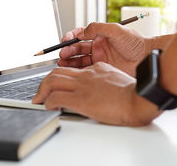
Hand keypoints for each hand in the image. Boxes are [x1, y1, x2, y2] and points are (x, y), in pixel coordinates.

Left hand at [32, 62, 160, 125]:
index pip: (72, 70)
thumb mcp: (117, 79)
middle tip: (41, 91)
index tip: (56, 85)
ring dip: (41, 90)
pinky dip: (47, 102)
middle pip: (57, 71)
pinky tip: (47, 107)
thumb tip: (101, 90)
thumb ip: (105, 80)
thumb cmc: (133, 94)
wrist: (138, 99)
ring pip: (52, 80)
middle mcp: (86, 75)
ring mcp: (82, 86)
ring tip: (39, 99)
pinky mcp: (80, 99)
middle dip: (45, 81)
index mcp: (96, 69)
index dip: (60, 77)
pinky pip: (56, 97)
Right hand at [58, 22, 147, 75]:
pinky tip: (72, 70)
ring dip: (70, 60)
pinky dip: (78, 70)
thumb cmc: (136, 42)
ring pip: (80, 59)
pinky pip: (87, 69)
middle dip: (68, 50)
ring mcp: (100, 58)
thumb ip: (98, 28)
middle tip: (63, 53)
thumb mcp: (116, 30)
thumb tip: (83, 31)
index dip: (72, 37)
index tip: (65, 40)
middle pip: (78, 47)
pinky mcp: (103, 69)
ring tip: (62, 62)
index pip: (81, 34)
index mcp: (101, 35)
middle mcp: (99, 46)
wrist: (146, 57)